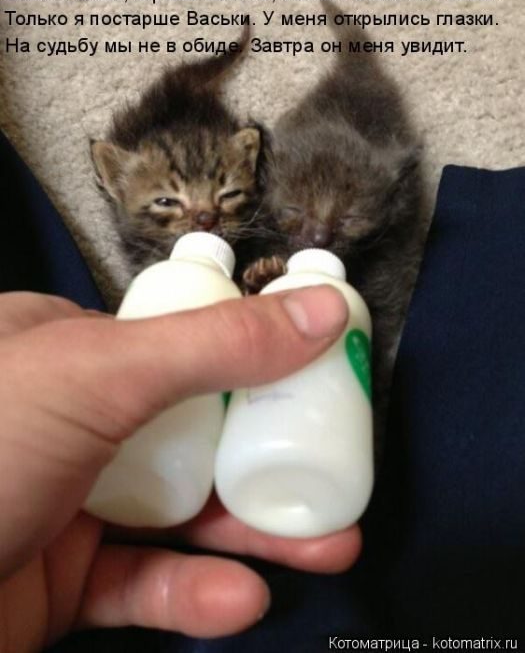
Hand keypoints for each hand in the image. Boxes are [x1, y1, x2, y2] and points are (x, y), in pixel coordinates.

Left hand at [0, 289, 360, 650]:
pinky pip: (141, 581)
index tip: (314, 380)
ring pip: (179, 513)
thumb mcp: (99, 374)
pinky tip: (241, 600)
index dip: (253, 360)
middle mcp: (70, 419)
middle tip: (337, 474)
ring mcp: (67, 500)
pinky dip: (193, 591)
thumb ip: (216, 344)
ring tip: (329, 546)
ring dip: (253, 533)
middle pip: (192, 434)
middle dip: (269, 458)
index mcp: (67, 349)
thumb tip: (322, 306)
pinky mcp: (62, 580)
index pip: (180, 346)